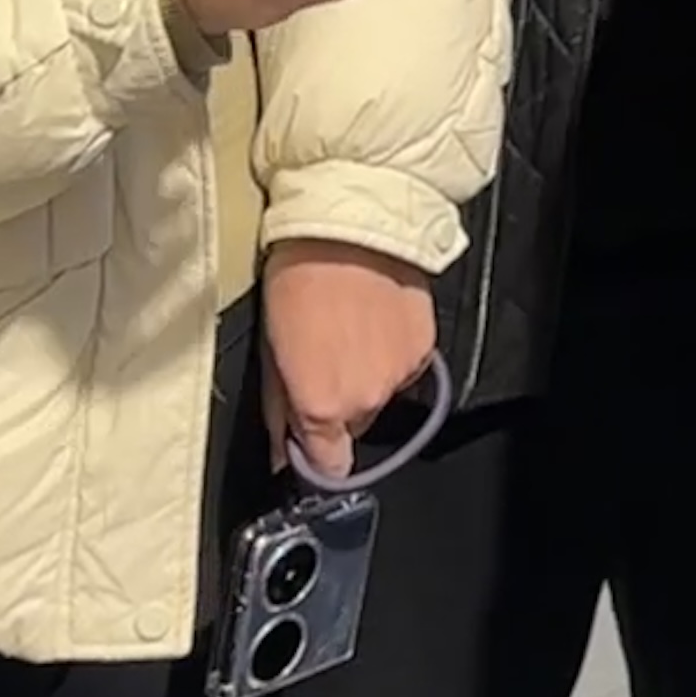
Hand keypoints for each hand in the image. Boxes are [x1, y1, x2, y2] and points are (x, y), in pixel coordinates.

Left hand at [262, 238, 435, 479]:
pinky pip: (405, 366)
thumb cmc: (299, 280)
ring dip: (367, 374)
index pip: (328, 465)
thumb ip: (279, 411)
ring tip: (349, 331)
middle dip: (337, 402)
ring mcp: (401, 374)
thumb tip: (280, 451)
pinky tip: (374, 320)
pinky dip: (391, 352)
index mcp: (323, 406)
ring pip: (380, 393)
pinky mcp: (426, 347)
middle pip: (353, 423)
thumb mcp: (270, 350)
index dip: (316, 456)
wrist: (349, 231)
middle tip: (320, 358)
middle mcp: (367, 399)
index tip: (307, 442)